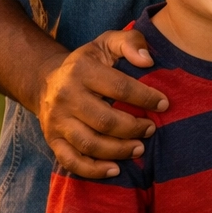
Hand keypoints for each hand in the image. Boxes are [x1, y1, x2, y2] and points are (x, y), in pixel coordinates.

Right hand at [36, 30, 167, 179]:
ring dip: (119, 150)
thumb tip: (148, 61)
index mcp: (82, 70)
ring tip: (140, 148)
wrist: (47, 80)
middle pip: (104, 120)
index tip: (164, 104)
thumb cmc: (89, 61)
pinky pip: (71, 161)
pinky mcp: (52, 140)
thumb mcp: (107, 42)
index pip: (119, 87)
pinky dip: (94, 170)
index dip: (145, 98)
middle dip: (133, 128)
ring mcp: (57, 121)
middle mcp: (66, 96)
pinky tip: (116, 169)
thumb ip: (130, 42)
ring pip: (89, 144)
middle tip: (152, 129)